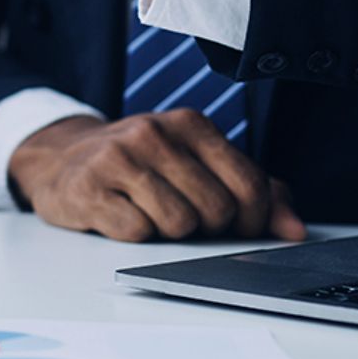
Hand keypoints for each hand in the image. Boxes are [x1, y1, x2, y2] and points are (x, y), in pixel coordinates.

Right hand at [8, 110, 306, 242]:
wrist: (62, 160)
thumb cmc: (140, 166)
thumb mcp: (197, 164)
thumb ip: (253, 191)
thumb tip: (295, 229)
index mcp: (190, 124)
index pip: (249, 184)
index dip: (253, 220)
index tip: (237, 226)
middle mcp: (153, 133)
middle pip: (215, 209)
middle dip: (206, 227)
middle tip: (184, 215)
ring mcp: (117, 158)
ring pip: (178, 224)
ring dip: (169, 233)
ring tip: (150, 212)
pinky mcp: (88, 187)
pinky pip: (137, 233)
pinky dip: (134, 234)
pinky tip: (121, 214)